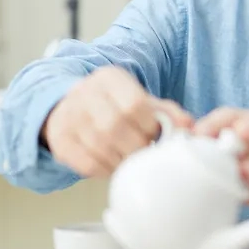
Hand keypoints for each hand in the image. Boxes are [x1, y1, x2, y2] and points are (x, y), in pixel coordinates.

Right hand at [42, 66, 192, 177]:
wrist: (70, 107)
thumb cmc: (113, 106)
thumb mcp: (139, 99)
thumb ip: (166, 112)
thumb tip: (189, 128)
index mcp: (109, 79)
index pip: (134, 103)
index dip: (148, 125)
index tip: (154, 134)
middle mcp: (84, 93)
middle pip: (115, 126)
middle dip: (136, 146)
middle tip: (144, 152)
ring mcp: (68, 117)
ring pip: (100, 147)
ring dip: (122, 160)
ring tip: (130, 160)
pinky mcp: (60, 141)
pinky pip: (87, 164)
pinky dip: (106, 170)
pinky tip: (113, 164)